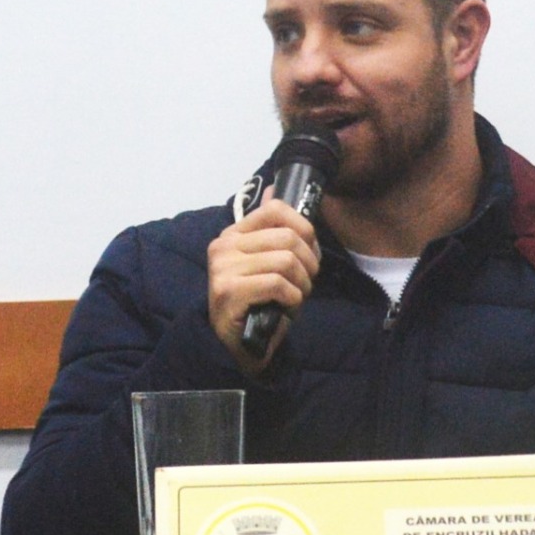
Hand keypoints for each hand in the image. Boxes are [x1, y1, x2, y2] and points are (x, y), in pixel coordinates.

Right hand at [207, 198, 320, 372]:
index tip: (310, 250)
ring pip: (286, 261)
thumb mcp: (267, 262)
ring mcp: (224, 268)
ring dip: (302, 284)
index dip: (304, 228)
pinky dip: (292, 297)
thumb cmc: (258, 302)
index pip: (275, 209)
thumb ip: (271, 230)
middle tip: (307, 281)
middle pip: (288, 238)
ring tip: (297, 296)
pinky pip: (278, 284)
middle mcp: (224, 246)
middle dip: (309, 263)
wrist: (236, 346)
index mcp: (233, 233)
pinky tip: (287, 306)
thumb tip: (274, 189)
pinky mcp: (229, 291)